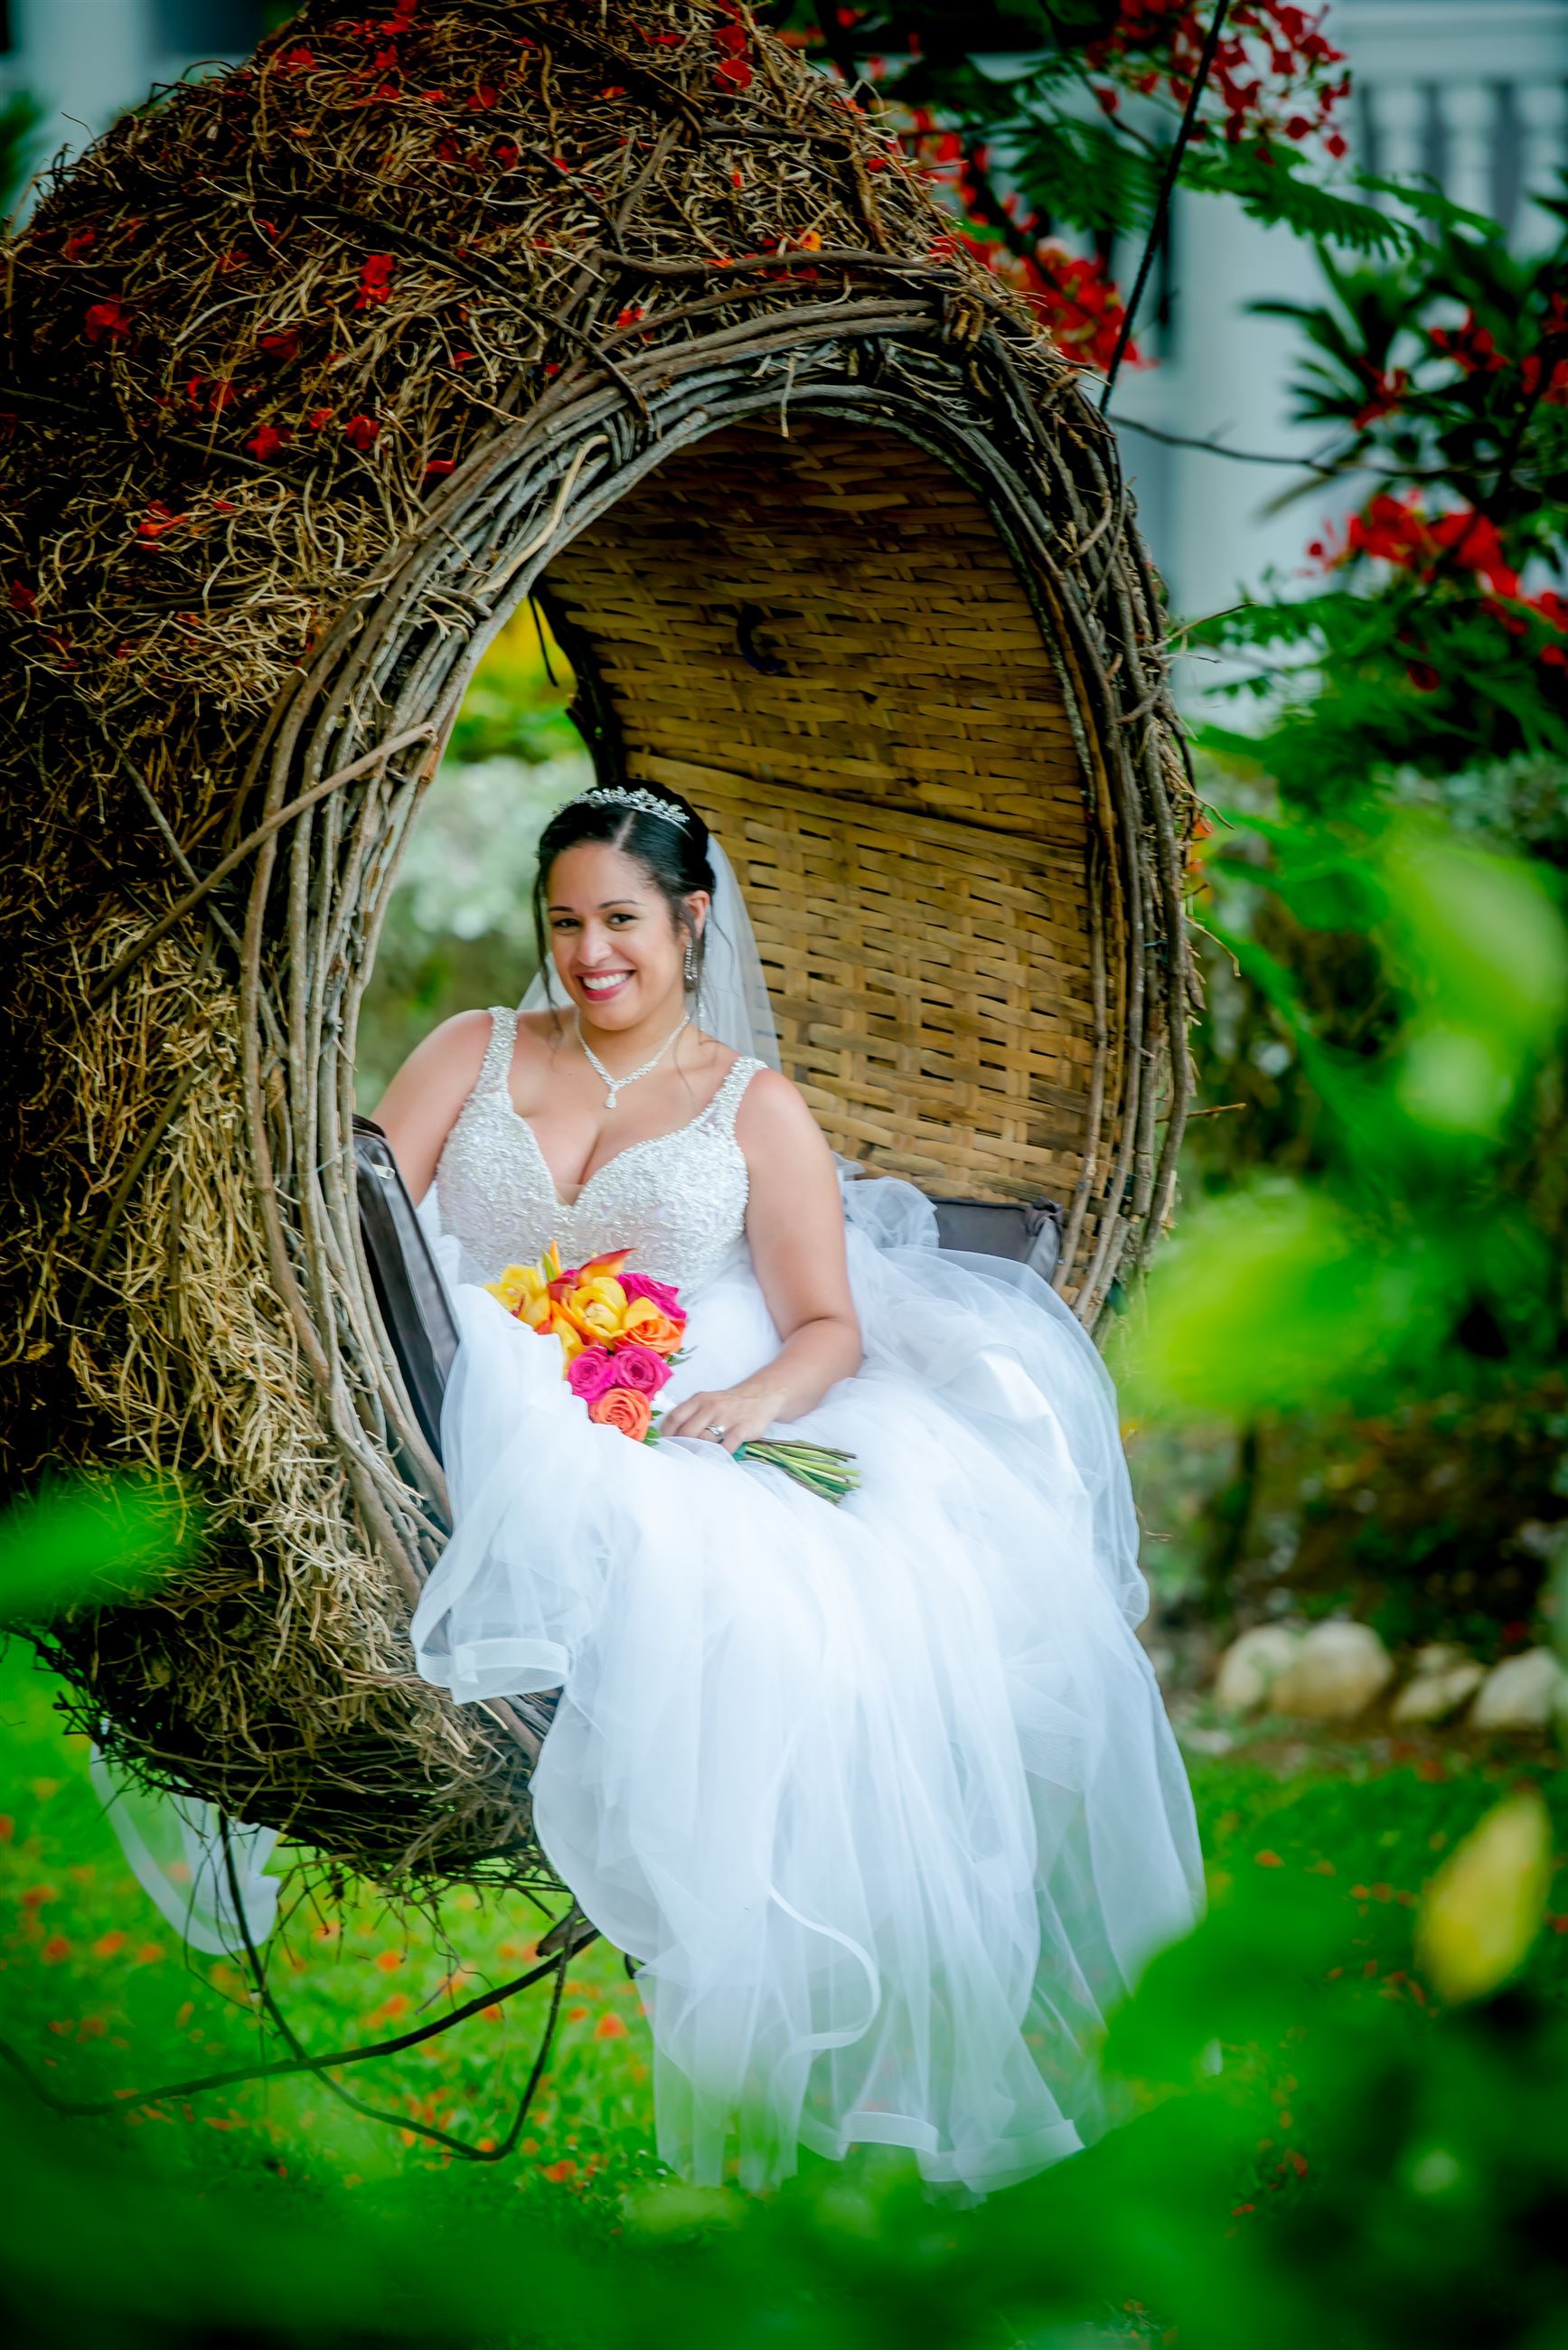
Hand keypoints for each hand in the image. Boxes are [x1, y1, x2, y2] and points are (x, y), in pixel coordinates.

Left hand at [660, 1381, 784, 1453]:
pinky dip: (719, 1457)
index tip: (664, 1446)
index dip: (666, 1434)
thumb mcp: (708, 1401)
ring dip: (698, 1453)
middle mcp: (711, 1407)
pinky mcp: (742, 1428)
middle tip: (679, 1458)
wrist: (761, 1396)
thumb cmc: (729, 1404)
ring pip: (704, 1440)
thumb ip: (691, 1414)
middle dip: (681, 1447)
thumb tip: (671, 1437)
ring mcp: (727, 1417)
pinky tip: (715, 1461)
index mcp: (699, 1399)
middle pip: (687, 1432)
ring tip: (695, 1462)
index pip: (675, 1417)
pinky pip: (726, 1447)